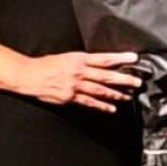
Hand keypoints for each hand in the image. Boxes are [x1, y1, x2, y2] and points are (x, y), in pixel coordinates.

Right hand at [18, 51, 141, 112]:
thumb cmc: (47, 64)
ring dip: (116, 94)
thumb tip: (100, 63)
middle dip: (124, 79)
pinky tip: (111, 109)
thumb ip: (84, 61)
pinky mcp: (70, 98)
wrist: (29, 75)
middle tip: (137, 81)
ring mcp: (75, 86)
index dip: (120, 58)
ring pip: (100, 90)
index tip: (134, 58)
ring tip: (128, 96)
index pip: (104, 58)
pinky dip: (101, 106)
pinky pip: (89, 102)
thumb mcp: (68, 56)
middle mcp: (80, 71)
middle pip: (106, 75)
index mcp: (80, 58)